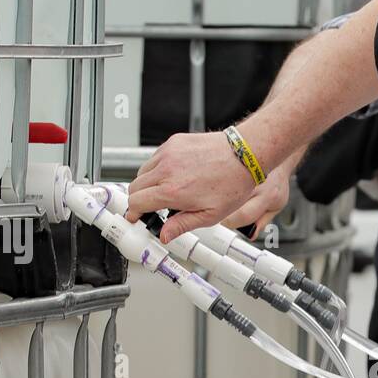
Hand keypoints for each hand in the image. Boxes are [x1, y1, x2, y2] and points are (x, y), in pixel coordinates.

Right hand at [125, 130, 282, 243]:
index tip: (136, 217)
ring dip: (147, 184)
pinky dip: (158, 168)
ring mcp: (168, 153)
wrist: (243, 155)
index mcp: (172, 191)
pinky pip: (155, 158)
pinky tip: (175, 175)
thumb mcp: (209, 215)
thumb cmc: (232, 183)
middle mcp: (166, 169)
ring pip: (142, 171)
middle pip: (134, 187)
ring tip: (166, 192)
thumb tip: (164, 235)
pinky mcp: (173, 142)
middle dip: (139, 200)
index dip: (134, 213)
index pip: (136, 203)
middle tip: (151, 207)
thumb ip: (182, 225)